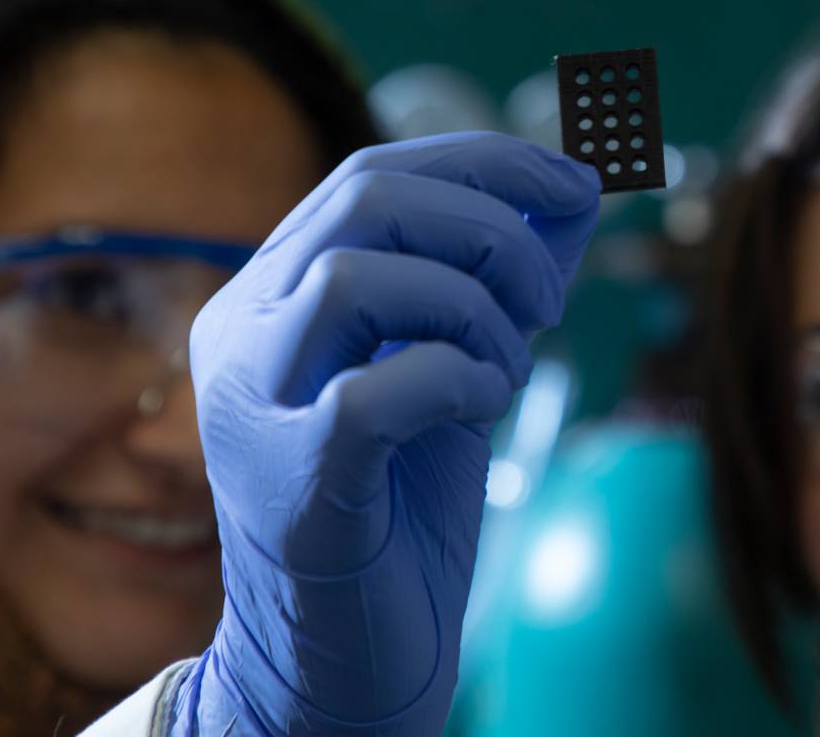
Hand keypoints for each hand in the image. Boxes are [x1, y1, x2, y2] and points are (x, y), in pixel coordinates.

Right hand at [173, 133, 599, 734]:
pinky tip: (480, 413)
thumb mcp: (459, 364)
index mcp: (273, 292)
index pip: (373, 175)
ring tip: (503, 371)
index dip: (486, 163)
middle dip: (491, 227)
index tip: (578, 182)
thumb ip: (502, 278)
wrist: (346, 656)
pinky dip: (457, 381)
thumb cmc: (401, 504)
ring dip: (473, 312)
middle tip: (548, 299)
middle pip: (365, 201)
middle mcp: (240, 332)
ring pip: (357, 278)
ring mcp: (251, 406)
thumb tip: (578, 187)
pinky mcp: (289, 483)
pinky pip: (376, 390)